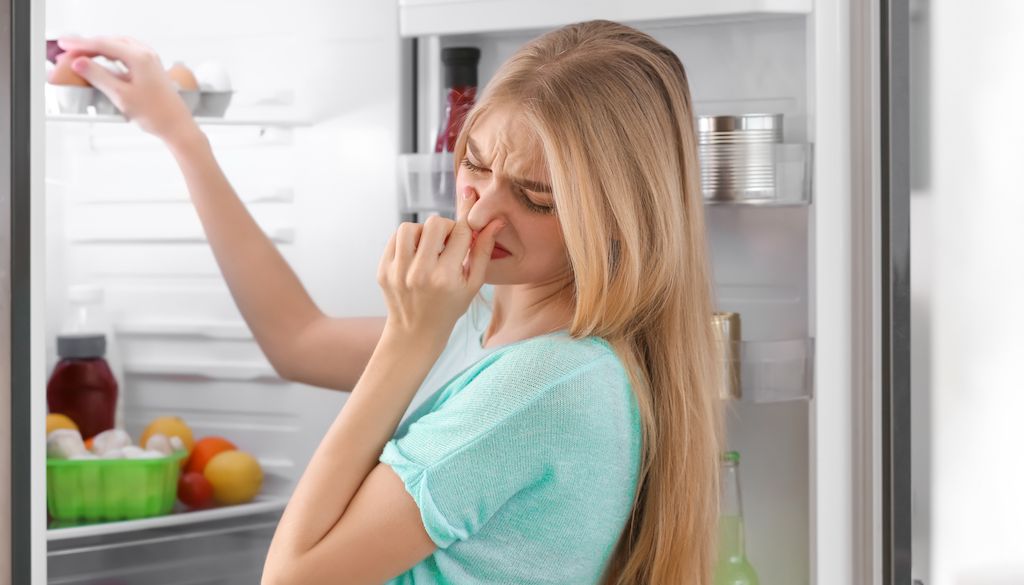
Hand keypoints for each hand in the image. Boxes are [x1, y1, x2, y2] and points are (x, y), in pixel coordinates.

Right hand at [56, 36, 198, 145]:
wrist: (178, 127)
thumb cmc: (156, 114)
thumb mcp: (121, 95)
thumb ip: (98, 76)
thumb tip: (79, 62)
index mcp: (139, 57)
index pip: (103, 44)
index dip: (80, 44)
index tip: (64, 45)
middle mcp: (146, 54)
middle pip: (110, 42)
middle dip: (88, 46)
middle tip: (69, 53)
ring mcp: (151, 60)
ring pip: (118, 47)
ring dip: (99, 50)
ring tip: (82, 57)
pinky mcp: (152, 68)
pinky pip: (127, 55)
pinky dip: (111, 56)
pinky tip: (103, 61)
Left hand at [376, 213, 504, 346]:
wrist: (415, 332)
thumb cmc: (449, 307)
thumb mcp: (473, 284)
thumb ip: (483, 251)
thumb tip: (495, 221)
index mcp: (446, 277)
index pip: (461, 232)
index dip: (467, 229)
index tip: (465, 235)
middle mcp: (420, 273)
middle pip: (434, 224)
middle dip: (445, 227)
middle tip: (447, 240)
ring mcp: (397, 272)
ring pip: (409, 227)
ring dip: (422, 232)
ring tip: (428, 245)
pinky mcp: (383, 270)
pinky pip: (394, 239)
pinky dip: (406, 240)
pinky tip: (415, 253)